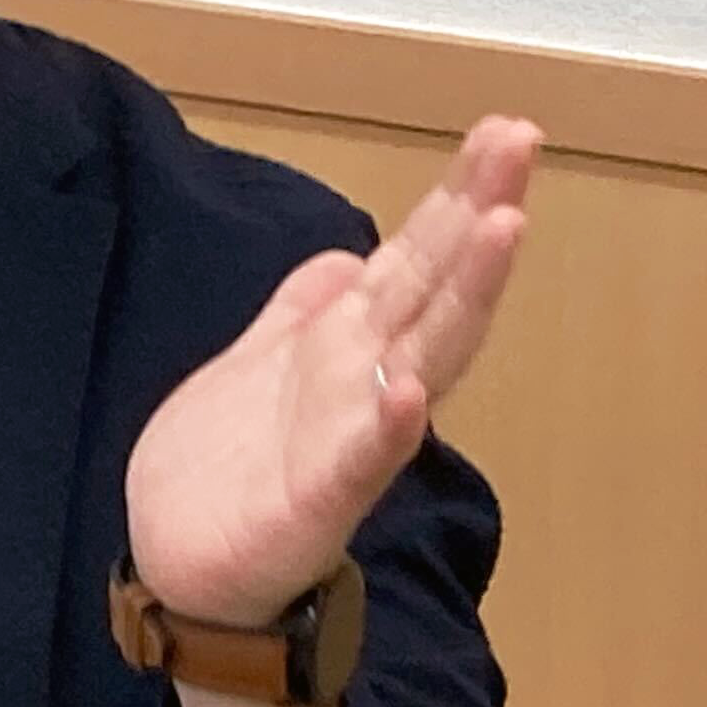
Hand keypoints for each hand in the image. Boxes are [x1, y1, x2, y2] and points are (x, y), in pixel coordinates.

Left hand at [126, 117, 541, 629]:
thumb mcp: (262, 363)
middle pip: (430, 289)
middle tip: (520, 145)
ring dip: (461, 295)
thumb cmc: (232, 472)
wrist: (186, 573)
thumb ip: (307, 311)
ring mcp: (348, 442)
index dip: (454, 199)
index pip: (412, 261)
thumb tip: (355, 251)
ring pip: (418, 357)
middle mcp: (364, 385)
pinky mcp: (315, 502)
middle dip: (474, 216)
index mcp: (346, 348)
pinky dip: (386, 426)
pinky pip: (358, 460)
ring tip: (501, 228)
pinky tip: (411, 389)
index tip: (502, 134)